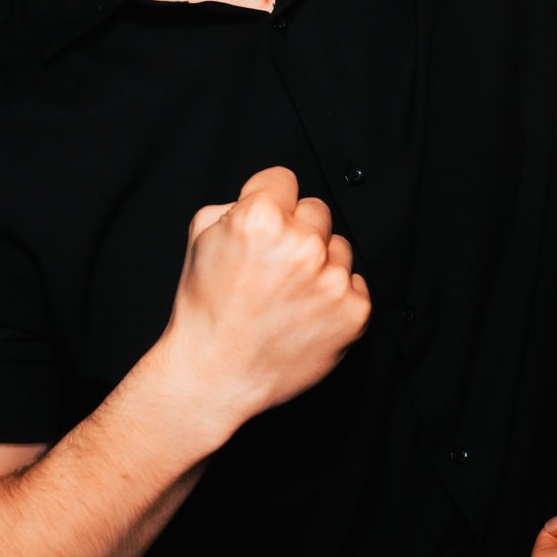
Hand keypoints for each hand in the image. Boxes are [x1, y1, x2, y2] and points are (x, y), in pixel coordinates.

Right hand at [163, 167, 369, 436]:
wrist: (214, 377)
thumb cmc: (206, 311)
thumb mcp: (201, 238)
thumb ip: (235, 204)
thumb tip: (266, 196)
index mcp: (261, 219)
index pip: (283, 179)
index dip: (267, 200)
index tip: (262, 226)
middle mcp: (302, 245)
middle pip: (316, 210)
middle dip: (296, 230)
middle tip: (272, 267)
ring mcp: (331, 281)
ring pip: (339, 247)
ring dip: (319, 263)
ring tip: (287, 294)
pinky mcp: (353, 313)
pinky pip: (355, 284)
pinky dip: (334, 297)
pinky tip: (304, 313)